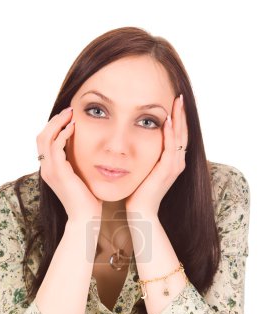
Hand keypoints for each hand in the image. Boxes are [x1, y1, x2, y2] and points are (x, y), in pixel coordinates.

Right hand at [36, 107, 102, 221]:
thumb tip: (88, 154)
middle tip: (69, 111)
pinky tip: (74, 128)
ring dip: (58, 123)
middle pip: (41, 137)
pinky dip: (63, 134)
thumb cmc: (87, 201)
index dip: (54, 128)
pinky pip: (56, 147)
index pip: (45, 143)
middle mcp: (46, 169)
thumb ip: (78, 166)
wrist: (85, 218)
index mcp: (50, 170)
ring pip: (45, 138)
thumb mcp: (81, 179)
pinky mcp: (59, 172)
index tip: (69, 118)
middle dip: (54, 121)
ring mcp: (50, 171)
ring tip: (71, 114)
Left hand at [125, 95, 187, 217]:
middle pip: (183, 132)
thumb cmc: (140, 192)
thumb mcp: (145, 169)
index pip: (179, 135)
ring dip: (179, 118)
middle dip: (182, 114)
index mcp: (174, 162)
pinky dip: (170, 133)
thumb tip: (137, 142)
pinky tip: (167, 119)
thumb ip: (147, 156)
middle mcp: (178, 162)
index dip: (179, 118)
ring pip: (180, 137)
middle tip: (180, 95)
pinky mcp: (167, 170)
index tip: (175, 102)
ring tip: (177, 101)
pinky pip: (171, 147)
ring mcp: (174, 166)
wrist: (141, 211)